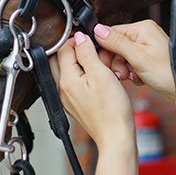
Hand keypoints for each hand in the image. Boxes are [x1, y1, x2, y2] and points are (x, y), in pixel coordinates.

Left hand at [51, 32, 134, 147]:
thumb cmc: (112, 110)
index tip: (88, 39)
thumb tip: (79, 38)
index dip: (76, 40)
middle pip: (59, 59)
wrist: (116, 136)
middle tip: (90, 49)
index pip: (63, 49)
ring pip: (66, 70)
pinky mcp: (73, 103)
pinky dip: (81, 74)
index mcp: (66, 80)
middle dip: (73, 49)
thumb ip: (87, 53)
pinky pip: (72, 82)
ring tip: (96, 63)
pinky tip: (96, 76)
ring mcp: (66, 97)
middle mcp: (62, 89)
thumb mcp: (101, 74)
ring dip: (78, 62)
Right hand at [93, 19, 175, 102]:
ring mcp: (144, 47)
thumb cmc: (169, 73)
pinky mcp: (145, 58)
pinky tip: (138, 78)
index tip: (107, 64)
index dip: (105, 49)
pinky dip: (130, 73)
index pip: (111, 33)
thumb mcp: (138, 57)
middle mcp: (143, 34)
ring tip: (132, 77)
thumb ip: (116, 42)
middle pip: (114, 45)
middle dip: (116, 62)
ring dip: (123, 69)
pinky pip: (128, 63)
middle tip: (121, 73)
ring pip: (120, 56)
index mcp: (142, 28)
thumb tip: (97, 29)